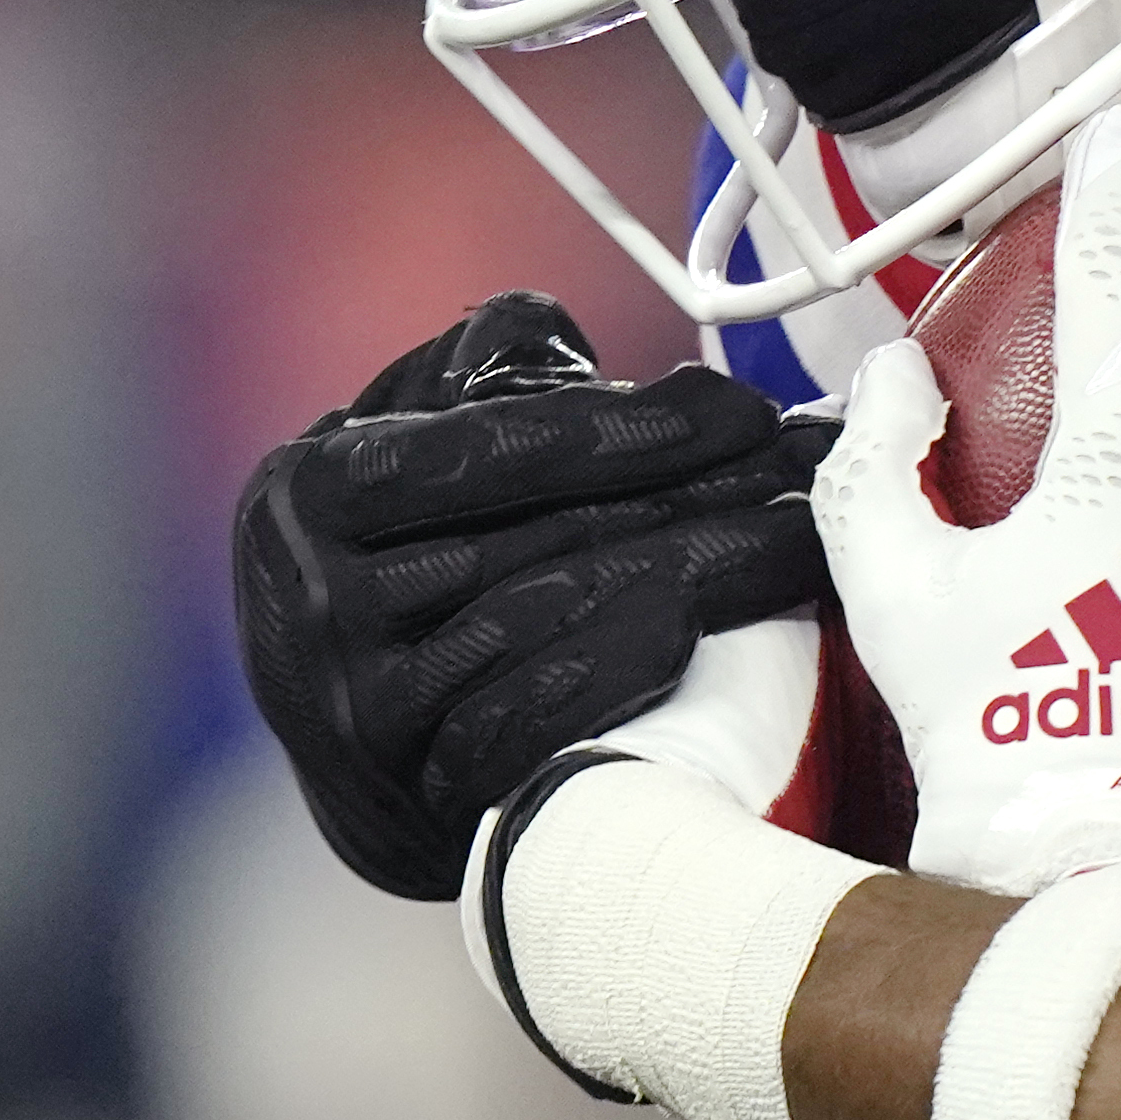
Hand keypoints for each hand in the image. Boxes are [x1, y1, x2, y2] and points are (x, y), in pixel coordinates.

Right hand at [236, 292, 835, 897]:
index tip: (745, 410)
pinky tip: (700, 626)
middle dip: (694, 493)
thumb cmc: (409, 576)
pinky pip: (528, 719)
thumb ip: (473, 382)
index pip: (489, 445)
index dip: (630, 426)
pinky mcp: (403, 793)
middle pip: (539, 531)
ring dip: (691, 572)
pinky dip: (619, 668)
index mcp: (311, 489)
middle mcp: (310, 598)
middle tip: (810, 469)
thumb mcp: (408, 454)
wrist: (366, 770)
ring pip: (547, 615)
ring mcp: (352, 706)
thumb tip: (541, 325)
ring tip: (796, 537)